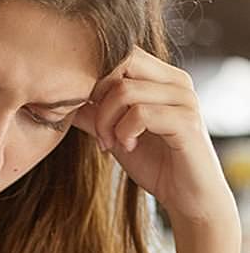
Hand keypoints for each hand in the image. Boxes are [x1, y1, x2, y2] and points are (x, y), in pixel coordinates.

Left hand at [72, 46, 237, 227]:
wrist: (188, 198)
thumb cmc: (156, 165)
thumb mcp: (116, 135)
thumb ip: (95, 115)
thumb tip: (63, 101)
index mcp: (162, 78)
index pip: (121, 54)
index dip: (95, 80)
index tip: (88, 112)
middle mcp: (176, 81)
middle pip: (122, 63)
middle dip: (98, 96)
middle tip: (98, 129)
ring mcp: (184, 99)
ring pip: (125, 91)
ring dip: (107, 122)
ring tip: (111, 143)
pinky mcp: (187, 121)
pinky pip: (141, 114)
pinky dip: (124, 133)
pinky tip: (128, 147)